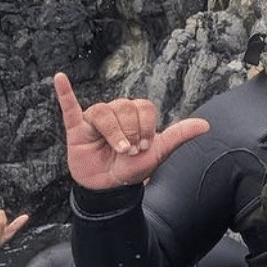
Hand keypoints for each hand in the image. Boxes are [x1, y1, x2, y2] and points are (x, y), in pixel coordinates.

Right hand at [53, 72, 209, 190]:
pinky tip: (60, 78)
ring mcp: (95, 119)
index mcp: (135, 114)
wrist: (109, 189)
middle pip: (124, 107)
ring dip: (113, 133)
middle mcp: (115, 112)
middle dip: (131, 132)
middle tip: (129, 151)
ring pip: (103, 112)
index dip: (147, 128)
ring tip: (117, 150)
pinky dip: (64, 92)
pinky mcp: (77, 128)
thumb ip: (179, 135)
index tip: (145, 147)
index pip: (143, 107)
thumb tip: (206, 124)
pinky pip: (69, 106)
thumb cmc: (132, 168)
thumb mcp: (158, 152)